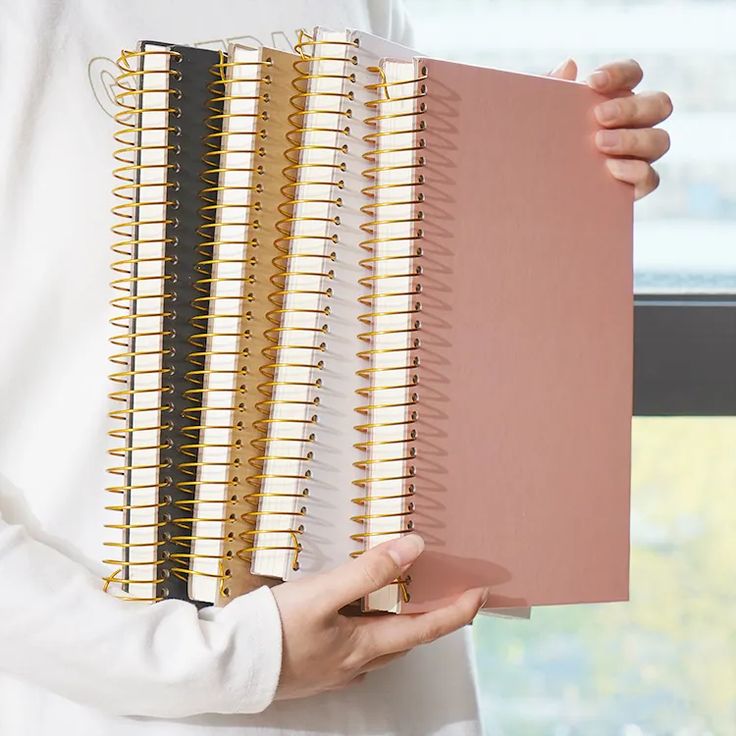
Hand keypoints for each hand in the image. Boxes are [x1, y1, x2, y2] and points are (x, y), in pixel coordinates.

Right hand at [271, 534, 486, 699]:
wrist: (228, 666)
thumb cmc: (274, 630)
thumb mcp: (323, 593)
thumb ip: (369, 570)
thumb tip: (414, 548)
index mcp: (365, 646)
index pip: (426, 629)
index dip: (457, 612)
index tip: (481, 594)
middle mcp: (356, 663)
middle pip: (406, 638)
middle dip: (431, 615)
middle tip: (445, 588)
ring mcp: (336, 669)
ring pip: (380, 642)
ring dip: (399, 619)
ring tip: (402, 591)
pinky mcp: (317, 667)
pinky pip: (356, 644)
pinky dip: (369, 624)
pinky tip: (354, 609)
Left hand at [550, 58, 672, 199]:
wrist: (529, 188)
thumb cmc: (538, 143)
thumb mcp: (537, 116)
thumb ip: (551, 89)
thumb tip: (569, 66)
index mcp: (616, 99)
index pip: (633, 75)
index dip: (620, 73)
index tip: (592, 82)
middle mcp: (635, 124)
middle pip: (658, 104)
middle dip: (632, 108)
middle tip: (600, 116)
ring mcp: (638, 156)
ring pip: (659, 141)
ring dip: (633, 140)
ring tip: (600, 144)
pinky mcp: (634, 186)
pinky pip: (651, 178)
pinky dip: (636, 172)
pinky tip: (611, 169)